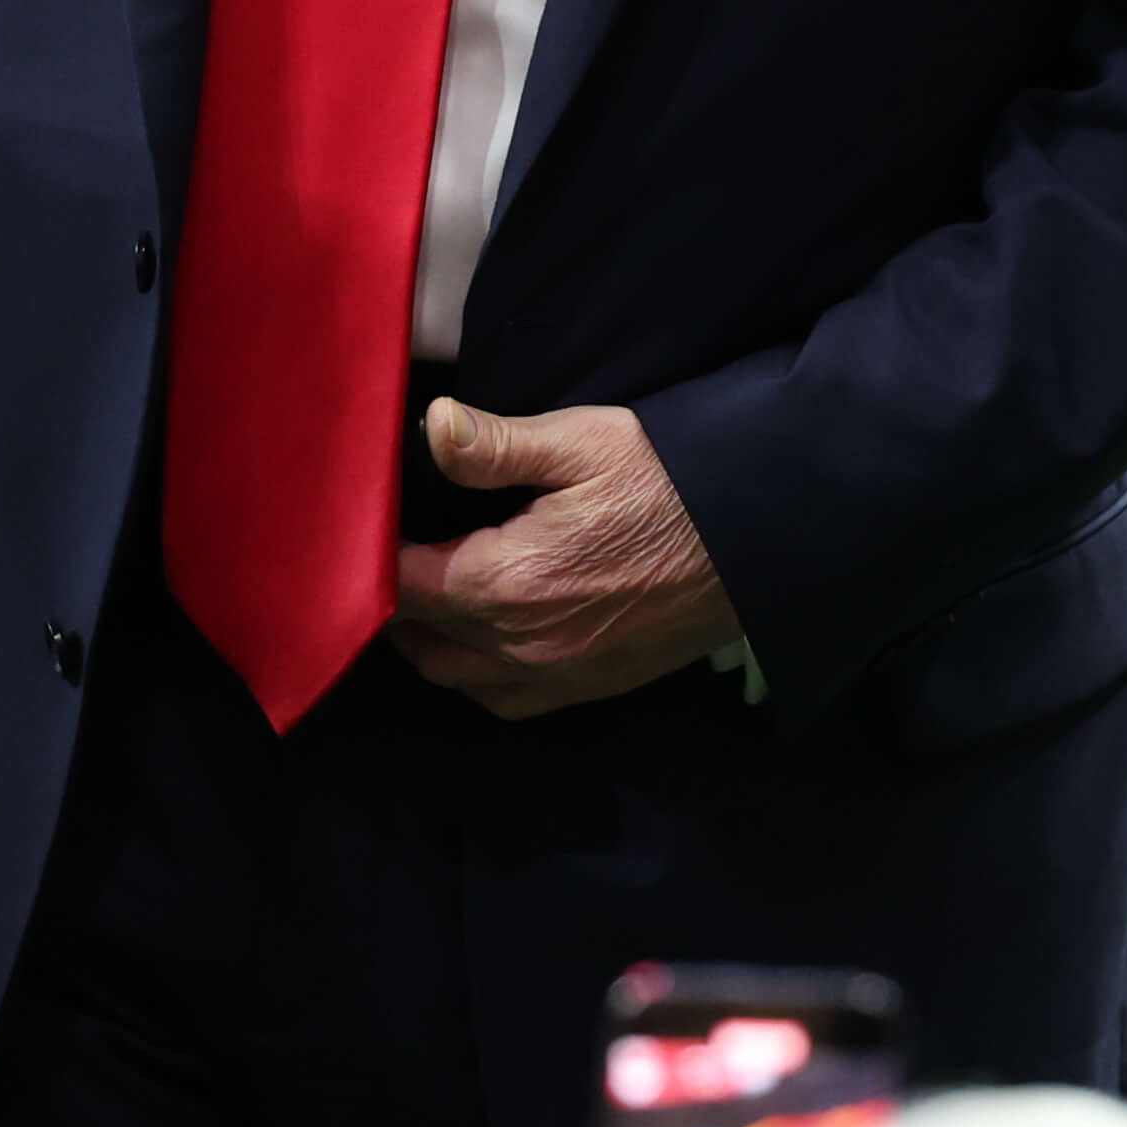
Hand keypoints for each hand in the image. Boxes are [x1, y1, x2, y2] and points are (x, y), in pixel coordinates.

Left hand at [387, 401, 739, 721]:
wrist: (761, 543)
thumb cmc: (668, 482)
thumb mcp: (581, 443)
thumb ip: (495, 445)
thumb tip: (429, 425)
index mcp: (505, 582)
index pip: (400, 588)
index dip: (370, 560)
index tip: (364, 525)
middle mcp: (521, 646)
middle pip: (421, 641)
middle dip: (393, 603)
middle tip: (388, 553)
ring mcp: (558, 676)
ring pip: (458, 679)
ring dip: (431, 644)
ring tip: (425, 593)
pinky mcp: (592, 687)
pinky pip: (508, 701)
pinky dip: (478, 676)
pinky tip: (481, 637)